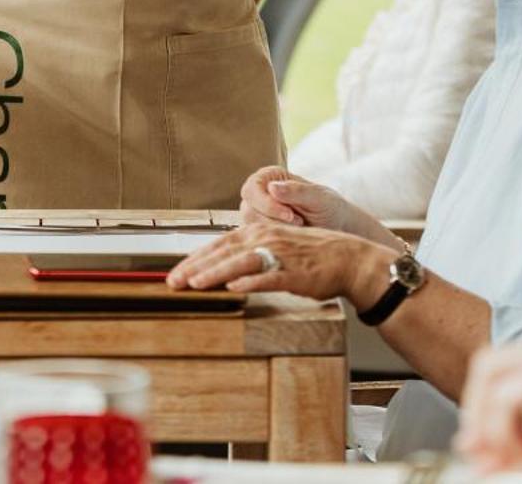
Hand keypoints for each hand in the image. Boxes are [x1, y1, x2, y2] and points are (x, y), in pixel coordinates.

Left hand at [166, 220, 391, 302]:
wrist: (348, 258)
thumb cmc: (310, 257)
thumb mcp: (274, 247)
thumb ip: (249, 254)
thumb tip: (224, 268)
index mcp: (257, 232)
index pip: (218, 244)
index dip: (195, 258)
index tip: (176, 273)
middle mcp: (264, 238)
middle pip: (222, 252)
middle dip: (195, 267)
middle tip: (173, 282)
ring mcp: (279, 254)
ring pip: (240, 263)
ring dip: (216, 273)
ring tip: (195, 284)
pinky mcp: (294, 272)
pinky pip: (269, 276)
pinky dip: (251, 282)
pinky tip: (235, 288)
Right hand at [239, 165, 376, 239]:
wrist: (337, 227)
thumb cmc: (329, 208)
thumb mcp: (318, 197)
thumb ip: (297, 191)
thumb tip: (272, 187)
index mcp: (269, 177)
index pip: (252, 189)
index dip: (267, 204)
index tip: (290, 215)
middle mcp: (258, 193)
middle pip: (248, 209)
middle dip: (273, 221)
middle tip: (299, 224)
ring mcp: (256, 213)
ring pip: (251, 226)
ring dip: (275, 231)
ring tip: (299, 229)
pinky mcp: (260, 231)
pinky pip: (258, 239)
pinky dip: (274, 241)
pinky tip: (291, 238)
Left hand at [457, 335, 521, 470]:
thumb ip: (512, 442)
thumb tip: (468, 450)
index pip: (503, 366)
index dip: (481, 405)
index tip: (478, 444)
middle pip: (489, 361)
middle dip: (474, 407)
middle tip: (474, 447)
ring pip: (491, 372)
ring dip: (487, 420)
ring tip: (503, 454)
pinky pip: (508, 398)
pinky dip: (503, 430)